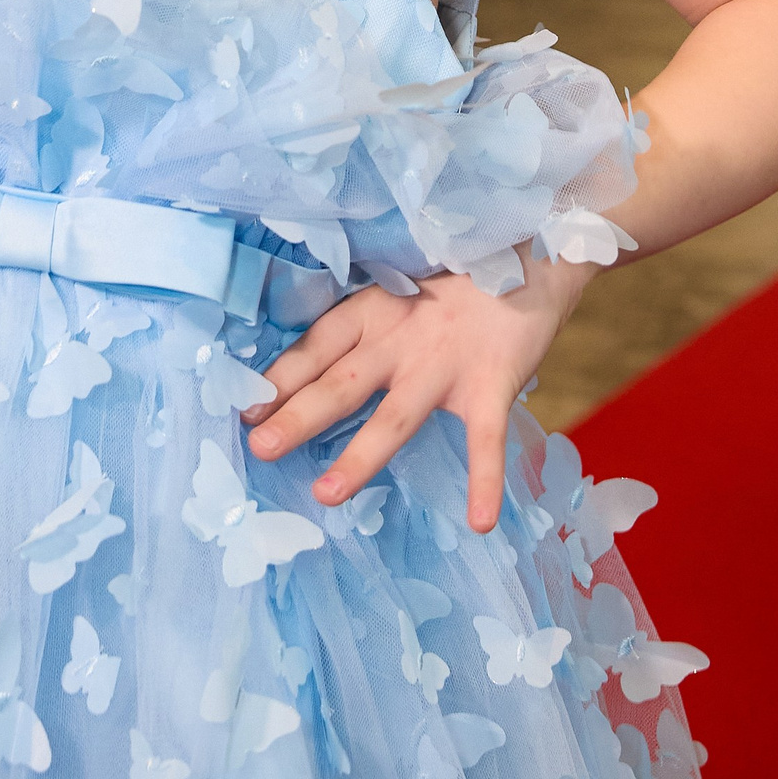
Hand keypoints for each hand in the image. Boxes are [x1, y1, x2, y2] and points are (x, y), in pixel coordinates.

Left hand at [242, 252, 588, 532]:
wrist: (532, 257)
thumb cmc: (454, 285)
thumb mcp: (398, 296)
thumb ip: (363, 333)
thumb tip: (307, 376)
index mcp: (373, 312)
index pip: (316, 347)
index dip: (280, 378)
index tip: (245, 410)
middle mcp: (400, 339)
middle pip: (341, 383)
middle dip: (298, 417)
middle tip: (259, 449)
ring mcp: (445, 364)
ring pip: (396, 417)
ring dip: (361, 456)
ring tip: (328, 494)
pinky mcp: (491, 384)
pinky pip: (488, 440)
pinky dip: (485, 481)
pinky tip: (481, 521)